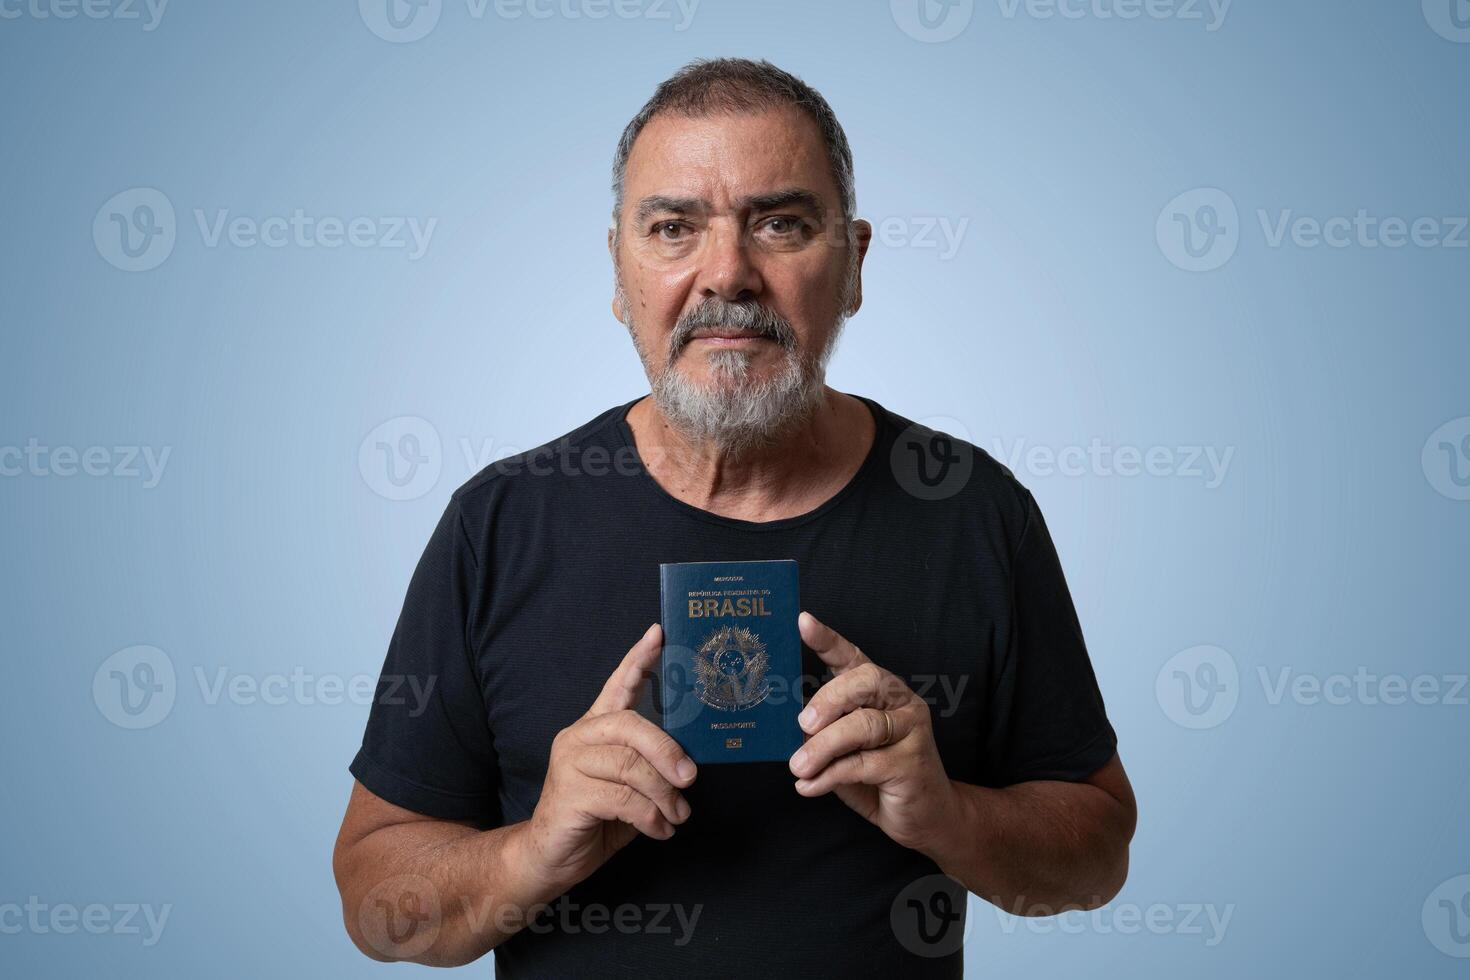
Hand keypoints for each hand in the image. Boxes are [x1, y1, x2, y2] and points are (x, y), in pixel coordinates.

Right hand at [522, 623, 696, 892]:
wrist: (549, 859)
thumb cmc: (597, 818)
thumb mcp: (631, 786)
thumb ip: (651, 766)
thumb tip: (693, 764)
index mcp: (596, 727)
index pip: (618, 684)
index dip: (639, 658)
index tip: (659, 633)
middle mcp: (579, 737)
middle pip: (630, 726)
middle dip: (668, 751)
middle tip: (691, 778)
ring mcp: (570, 764)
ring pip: (630, 766)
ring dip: (663, 794)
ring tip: (678, 814)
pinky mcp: (568, 795)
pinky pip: (622, 799)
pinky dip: (650, 817)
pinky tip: (659, 830)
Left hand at [788, 612, 961, 854]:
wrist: (926, 816)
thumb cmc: (879, 776)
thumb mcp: (844, 750)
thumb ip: (822, 733)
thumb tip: (786, 726)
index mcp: (880, 691)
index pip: (853, 657)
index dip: (827, 639)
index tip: (802, 622)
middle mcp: (900, 702)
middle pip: (865, 681)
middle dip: (828, 699)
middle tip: (803, 724)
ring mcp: (910, 732)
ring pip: (863, 726)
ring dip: (823, 747)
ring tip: (797, 766)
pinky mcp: (911, 765)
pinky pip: (864, 763)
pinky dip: (830, 776)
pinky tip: (809, 786)